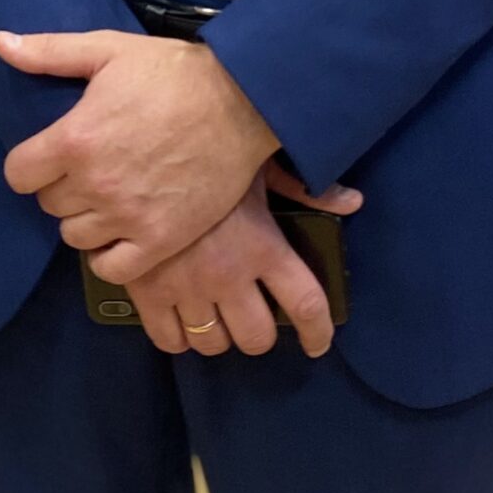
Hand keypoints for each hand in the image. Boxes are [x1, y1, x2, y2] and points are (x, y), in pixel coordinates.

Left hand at [0, 27, 277, 280]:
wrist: (242, 100)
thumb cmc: (172, 72)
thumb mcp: (107, 50)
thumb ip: (49, 52)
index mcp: (74, 139)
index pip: (18, 174)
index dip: (30, 164)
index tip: (51, 155)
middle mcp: (94, 184)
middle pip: (48, 204)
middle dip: (61, 186)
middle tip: (89, 169)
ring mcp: (128, 217)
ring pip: (75, 236)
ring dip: (85, 218)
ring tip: (107, 197)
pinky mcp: (161, 240)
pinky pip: (113, 268)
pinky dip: (109, 255)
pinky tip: (120, 233)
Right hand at [126, 162, 362, 360]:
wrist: (139, 148)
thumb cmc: (206, 154)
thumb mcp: (257, 166)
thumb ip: (305, 188)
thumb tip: (353, 201)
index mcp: (262, 246)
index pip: (305, 305)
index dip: (319, 332)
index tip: (318, 344)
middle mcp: (228, 275)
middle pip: (257, 336)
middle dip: (259, 334)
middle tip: (252, 319)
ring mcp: (185, 286)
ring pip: (213, 343)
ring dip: (218, 335)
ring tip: (215, 316)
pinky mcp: (147, 290)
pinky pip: (169, 339)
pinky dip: (179, 337)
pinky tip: (181, 320)